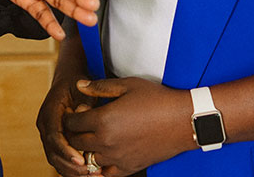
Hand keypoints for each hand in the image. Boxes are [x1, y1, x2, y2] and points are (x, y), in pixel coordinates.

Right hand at [38, 70, 97, 175]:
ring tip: (92, 175)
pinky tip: (89, 174)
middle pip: (52, 152)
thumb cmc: (77, 85)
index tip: (81, 160)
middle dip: (70, 165)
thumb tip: (84, 112)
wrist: (67, 82)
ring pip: (55, 159)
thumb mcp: (83, 88)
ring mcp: (48, 135)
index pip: (53, 135)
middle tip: (90, 172)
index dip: (66, 150)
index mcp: (49, 111)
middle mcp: (45, 125)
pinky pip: (60, 160)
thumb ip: (84, 101)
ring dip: (71, 171)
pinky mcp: (55, 142)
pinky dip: (72, 169)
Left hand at [63, 77, 192, 175]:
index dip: (70, 116)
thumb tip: (79, 85)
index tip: (77, 111)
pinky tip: (104, 155)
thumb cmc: (156, 99)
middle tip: (83, 124)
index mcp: (103, 120)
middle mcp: (106, 142)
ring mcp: (117, 157)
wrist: (183, 121)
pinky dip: (100, 166)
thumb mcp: (127, 85)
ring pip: (87, 158)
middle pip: (75, 142)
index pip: (71, 123)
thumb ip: (99, 87)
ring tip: (94, 137)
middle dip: (74, 132)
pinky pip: (105, 173)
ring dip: (86, 149)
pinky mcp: (129, 168)